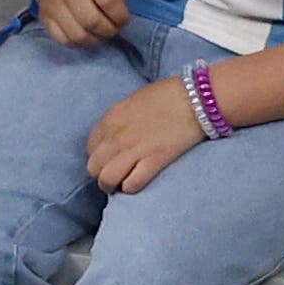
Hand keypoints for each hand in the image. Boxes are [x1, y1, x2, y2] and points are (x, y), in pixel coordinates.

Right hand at [37, 0, 131, 47]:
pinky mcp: (44, 15)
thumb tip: (118, 13)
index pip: (108, 1)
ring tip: (101, 31)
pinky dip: (79, 42)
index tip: (124, 17)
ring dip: (96, 39)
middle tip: (114, 26)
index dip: (121, 15)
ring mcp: (52, 3)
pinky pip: (63, 40)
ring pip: (78, 35)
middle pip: (92, 21)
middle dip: (110, 30)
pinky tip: (86, 33)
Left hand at [88, 77, 208, 193]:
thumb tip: (114, 137)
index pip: (90, 147)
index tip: (107, 161)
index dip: (97, 158)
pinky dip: (130, 188)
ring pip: (107, 179)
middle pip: (93, 167)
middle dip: (100, 175)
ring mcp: (134, 149)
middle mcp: (117, 135)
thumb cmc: (166, 96)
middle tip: (112, 177)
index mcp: (111, 118)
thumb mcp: (132, 103)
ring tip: (120, 186)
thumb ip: (119, 121)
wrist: (193, 98)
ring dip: (112, 186)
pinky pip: (132, 183)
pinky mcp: (154, 160)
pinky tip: (135, 184)